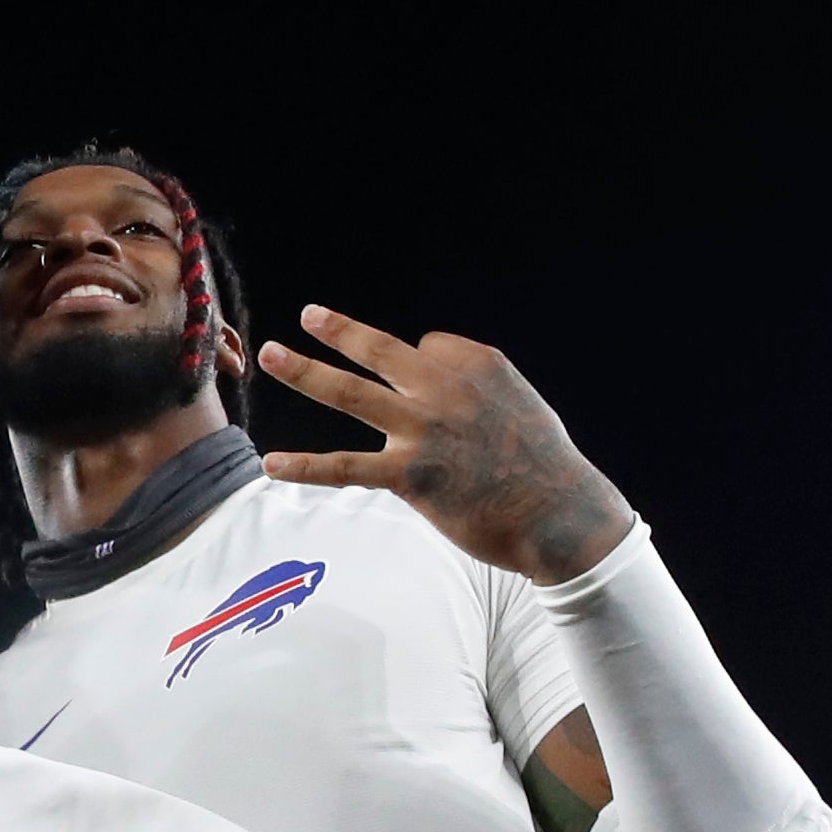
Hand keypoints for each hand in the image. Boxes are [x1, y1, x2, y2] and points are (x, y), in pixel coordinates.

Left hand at [256, 306, 633, 584]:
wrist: (562, 516)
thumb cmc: (541, 465)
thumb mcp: (518, 400)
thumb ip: (472, 381)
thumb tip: (426, 355)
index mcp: (477, 364)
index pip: (425, 349)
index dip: (418, 372)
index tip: (432, 399)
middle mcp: (446, 388)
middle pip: (378, 351)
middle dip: (338, 330)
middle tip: (307, 315)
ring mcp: (424, 431)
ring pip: (351, 394)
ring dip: (305, 372)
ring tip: (269, 355)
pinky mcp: (411, 477)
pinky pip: (346, 467)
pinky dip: (305, 466)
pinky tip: (271, 464)